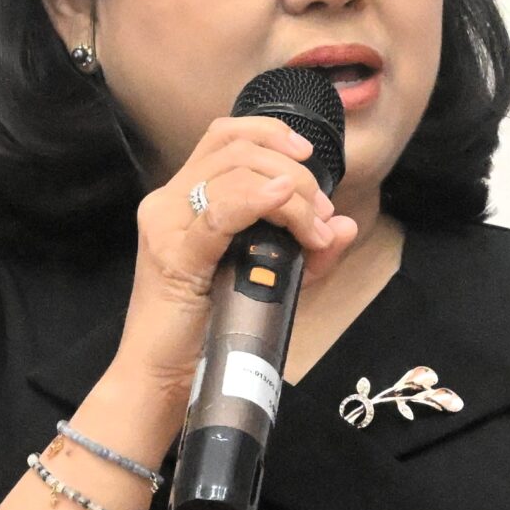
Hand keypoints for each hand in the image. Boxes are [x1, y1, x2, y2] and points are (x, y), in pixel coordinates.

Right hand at [115, 116, 358, 392]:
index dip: (272, 134)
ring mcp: (167, 225)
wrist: (164, 375)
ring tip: (313, 226)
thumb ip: (307, 253)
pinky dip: (258, 199)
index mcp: (185, 198)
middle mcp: (169, 202)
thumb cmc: (208, 328)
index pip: (225, 137)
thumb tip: (345, 226)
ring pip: (233, 171)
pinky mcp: (173, 255)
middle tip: (321, 213)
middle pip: (236, 148)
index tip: (309, 160)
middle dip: (293, 171)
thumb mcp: (270, 282)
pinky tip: (285, 199)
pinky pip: (219, 212)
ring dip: (289, 192)